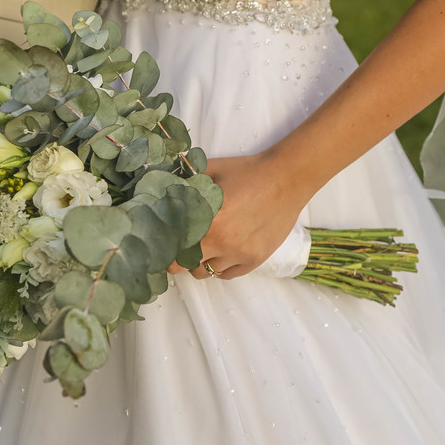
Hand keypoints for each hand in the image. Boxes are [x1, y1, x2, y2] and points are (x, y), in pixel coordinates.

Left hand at [167, 154, 308, 280]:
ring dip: (199, 262)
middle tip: (180, 245)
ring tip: (204, 246)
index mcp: (205, 217)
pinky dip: (219, 267)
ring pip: (204, 273)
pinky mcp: (254, 260)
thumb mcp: (210, 170)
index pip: (172, 246)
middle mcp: (220, 240)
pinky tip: (221, 251)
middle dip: (178, 256)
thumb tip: (158, 187)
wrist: (286, 179)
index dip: (163, 246)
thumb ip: (183, 181)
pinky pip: (226, 275)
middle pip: (183, 265)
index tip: (162, 242)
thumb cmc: (246, 172)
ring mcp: (238, 253)